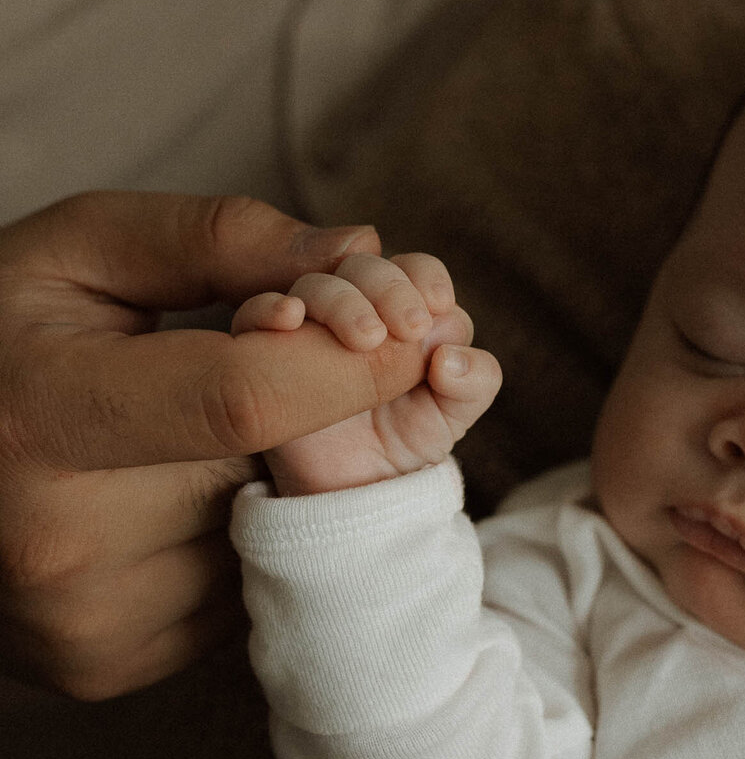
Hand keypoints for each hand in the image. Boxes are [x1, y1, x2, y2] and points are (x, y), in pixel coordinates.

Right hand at [0, 192, 438, 700]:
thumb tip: (362, 252)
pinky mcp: (105, 667)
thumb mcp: (79, 251)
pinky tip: (164, 498)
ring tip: (187, 436)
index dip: (349, 363)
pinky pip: (233, 591)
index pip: (246, 398)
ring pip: (265, 538)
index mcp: (37, 417)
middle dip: (318, 414)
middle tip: (292, 365)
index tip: (415, 330)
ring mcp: (84, 622)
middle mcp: (58, 543)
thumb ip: (219, 238)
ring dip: (267, 480)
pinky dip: (228, 536)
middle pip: (270, 472)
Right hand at [231, 252, 501, 495]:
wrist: (355, 492)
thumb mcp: (455, 416)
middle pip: (364, 265)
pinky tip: (290, 319)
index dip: (425, 278)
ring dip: (340, 300)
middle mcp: (355, 307)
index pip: (414, 269)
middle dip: (388, 287)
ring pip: (315, 284)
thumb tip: (449, 357)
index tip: (435, 307)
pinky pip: (255, 314)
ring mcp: (309, 326)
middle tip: (408, 328)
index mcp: (405, 310)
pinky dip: (270, 308)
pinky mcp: (267, 350)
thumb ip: (475, 381)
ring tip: (365, 340)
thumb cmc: (407, 442)